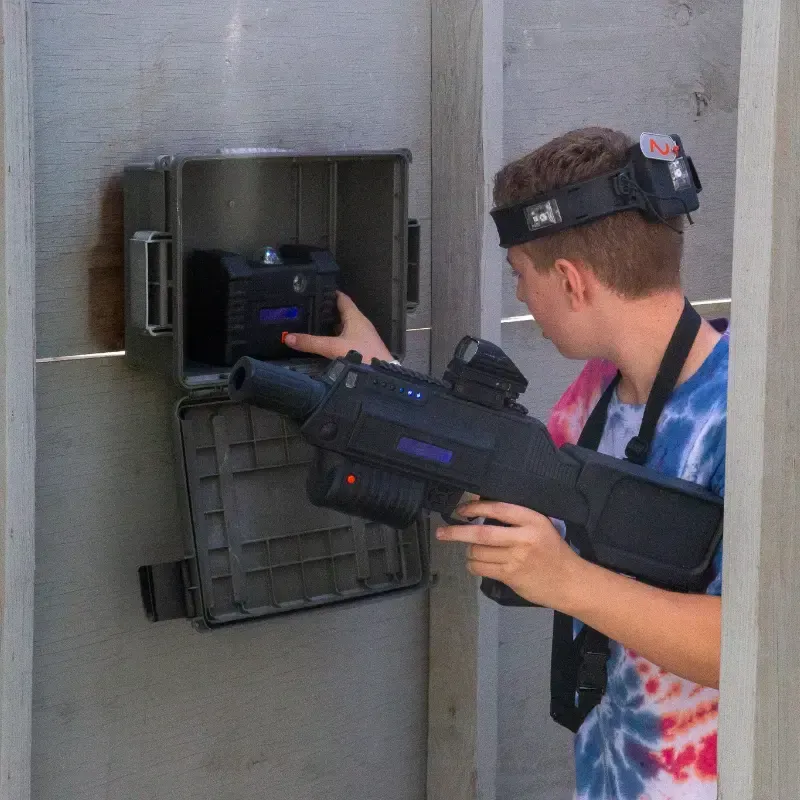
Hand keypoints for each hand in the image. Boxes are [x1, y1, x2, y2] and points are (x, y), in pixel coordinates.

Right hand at [284, 291, 392, 362]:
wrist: (381, 375)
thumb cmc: (362, 355)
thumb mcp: (332, 347)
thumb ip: (310, 343)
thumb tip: (289, 338)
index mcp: (355, 317)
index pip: (342, 298)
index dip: (330, 293)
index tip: (318, 290)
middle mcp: (360, 324)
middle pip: (342, 313)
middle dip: (327, 312)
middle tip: (310, 310)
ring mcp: (363, 336)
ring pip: (344, 326)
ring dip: (331, 326)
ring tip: (314, 326)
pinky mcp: (363, 348)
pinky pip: (347, 338)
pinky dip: (336, 338)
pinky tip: (327, 344)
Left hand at [436, 501, 585, 611]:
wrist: (570, 581)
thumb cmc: (552, 550)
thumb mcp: (539, 526)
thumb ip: (514, 517)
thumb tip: (479, 504)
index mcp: (532, 520)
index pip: (498, 508)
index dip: (475, 507)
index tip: (461, 509)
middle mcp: (524, 538)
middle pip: (481, 533)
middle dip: (457, 532)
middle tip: (441, 532)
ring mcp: (516, 558)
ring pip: (478, 552)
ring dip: (470, 551)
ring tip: (475, 551)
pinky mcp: (511, 576)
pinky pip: (480, 568)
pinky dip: (473, 565)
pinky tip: (478, 563)